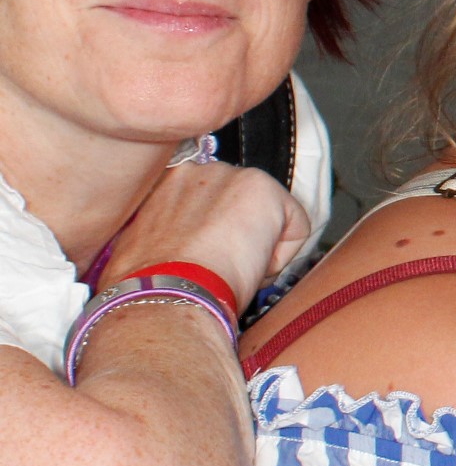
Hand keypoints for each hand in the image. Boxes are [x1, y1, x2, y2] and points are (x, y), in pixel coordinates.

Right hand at [105, 161, 310, 302]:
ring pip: (269, 219)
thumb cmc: (155, 287)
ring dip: (258, 248)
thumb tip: (178, 249)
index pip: (209, 206)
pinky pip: (296, 228)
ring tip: (231, 271)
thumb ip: (169, 237)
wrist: (169, 294)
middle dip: (239, 239)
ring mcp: (231, 175)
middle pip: (241, 210)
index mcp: (164, 186)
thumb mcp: (149, 253)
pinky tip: (252, 269)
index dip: (213, 238)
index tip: (205, 260)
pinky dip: (282, 258)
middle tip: (221, 269)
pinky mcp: (263, 188)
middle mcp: (197, 171)